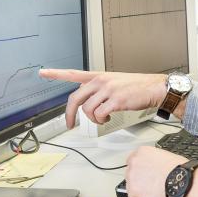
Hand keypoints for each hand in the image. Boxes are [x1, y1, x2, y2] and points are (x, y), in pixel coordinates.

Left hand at [39, 69, 166, 127]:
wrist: (155, 88)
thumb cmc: (137, 87)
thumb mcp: (115, 82)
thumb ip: (100, 89)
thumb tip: (89, 102)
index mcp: (99, 76)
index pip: (74, 73)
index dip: (56, 73)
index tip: (43, 72)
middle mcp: (101, 81)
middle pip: (75, 98)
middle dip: (70, 115)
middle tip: (70, 124)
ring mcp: (108, 90)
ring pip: (88, 110)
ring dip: (93, 120)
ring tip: (102, 119)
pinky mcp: (116, 100)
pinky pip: (99, 114)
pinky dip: (101, 121)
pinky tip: (107, 119)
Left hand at [124, 146, 186, 196]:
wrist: (181, 179)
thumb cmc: (178, 169)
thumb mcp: (164, 155)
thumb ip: (153, 160)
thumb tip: (152, 167)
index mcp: (142, 152)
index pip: (132, 160)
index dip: (139, 169)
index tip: (144, 174)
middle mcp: (134, 162)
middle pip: (130, 173)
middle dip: (139, 180)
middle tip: (150, 184)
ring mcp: (132, 176)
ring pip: (130, 186)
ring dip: (140, 190)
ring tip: (153, 192)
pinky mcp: (134, 190)